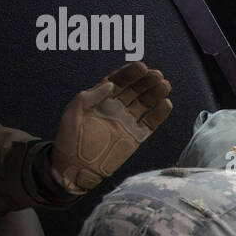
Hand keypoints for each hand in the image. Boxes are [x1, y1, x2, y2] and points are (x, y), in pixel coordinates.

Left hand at [51, 63, 171, 194]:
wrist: (74, 168)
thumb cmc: (69, 140)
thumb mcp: (72, 114)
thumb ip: (89, 97)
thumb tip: (110, 84)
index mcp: (100, 100)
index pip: (118, 81)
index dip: (130, 73)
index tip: (141, 67)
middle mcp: (116, 108)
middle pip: (135, 89)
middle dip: (146, 80)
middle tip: (157, 75)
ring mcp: (127, 122)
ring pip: (145, 103)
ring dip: (155, 93)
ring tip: (164, 85)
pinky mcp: (136, 137)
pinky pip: (151, 123)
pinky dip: (159, 114)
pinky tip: (166, 103)